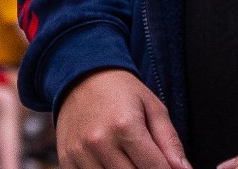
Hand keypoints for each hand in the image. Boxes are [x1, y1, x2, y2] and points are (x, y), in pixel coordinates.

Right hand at [57, 67, 188, 168]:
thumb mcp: (153, 107)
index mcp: (125, 126)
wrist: (81, 77)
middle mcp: (100, 142)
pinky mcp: (67, 161)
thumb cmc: (121, 91)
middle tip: (149, 162)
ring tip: (132, 162)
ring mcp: (80, 154)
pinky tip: (113, 164)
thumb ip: (170, 141)